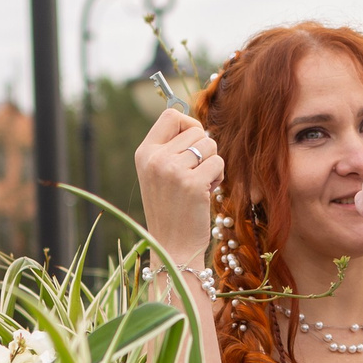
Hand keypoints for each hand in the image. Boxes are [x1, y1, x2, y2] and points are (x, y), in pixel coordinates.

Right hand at [133, 109, 221, 266]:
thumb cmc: (171, 209)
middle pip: (196, 131)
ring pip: (210, 145)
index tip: (192, 144)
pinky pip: (218, 163)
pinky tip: (206, 193)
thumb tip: (195, 124)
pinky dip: (218, 177)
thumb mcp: (158, 174)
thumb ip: (171, 148)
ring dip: (212, 164)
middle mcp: (155, 159)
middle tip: (195, 174)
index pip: (171, 116)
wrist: (172, 246)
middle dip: (204, 150)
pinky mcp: (192, 183)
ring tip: (200, 184)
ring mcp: (173, 170)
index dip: (188, 124)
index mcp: (144, 153)